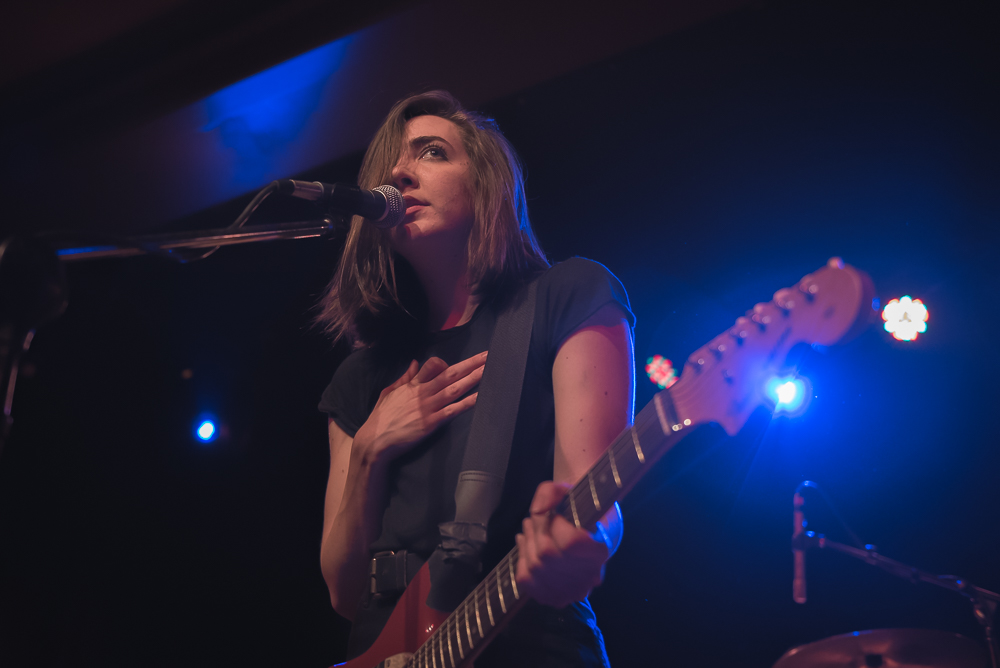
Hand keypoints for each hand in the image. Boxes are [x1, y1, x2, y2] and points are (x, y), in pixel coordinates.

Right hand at [354, 351, 485, 466]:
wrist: (375, 441)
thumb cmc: (381, 418)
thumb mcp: (389, 393)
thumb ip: (404, 378)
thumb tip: (415, 363)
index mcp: (413, 385)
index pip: (433, 365)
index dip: (445, 363)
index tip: (454, 365)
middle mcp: (422, 393)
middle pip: (451, 373)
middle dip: (470, 363)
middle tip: (487, 355)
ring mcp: (428, 407)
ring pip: (455, 388)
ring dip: (473, 378)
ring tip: (488, 370)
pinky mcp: (431, 423)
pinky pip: (453, 410)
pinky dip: (467, 403)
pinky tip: (480, 397)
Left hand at [514, 481, 612, 608]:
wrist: (588, 529)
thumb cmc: (579, 508)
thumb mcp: (568, 489)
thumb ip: (550, 491)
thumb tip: (537, 510)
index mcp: (600, 547)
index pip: (570, 542)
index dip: (554, 525)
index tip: (553, 514)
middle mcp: (590, 574)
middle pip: (547, 555)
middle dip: (535, 532)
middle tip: (532, 519)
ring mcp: (573, 589)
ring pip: (535, 569)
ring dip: (526, 544)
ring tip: (528, 529)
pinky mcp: (557, 596)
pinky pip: (527, 583)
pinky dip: (521, 561)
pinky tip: (525, 547)